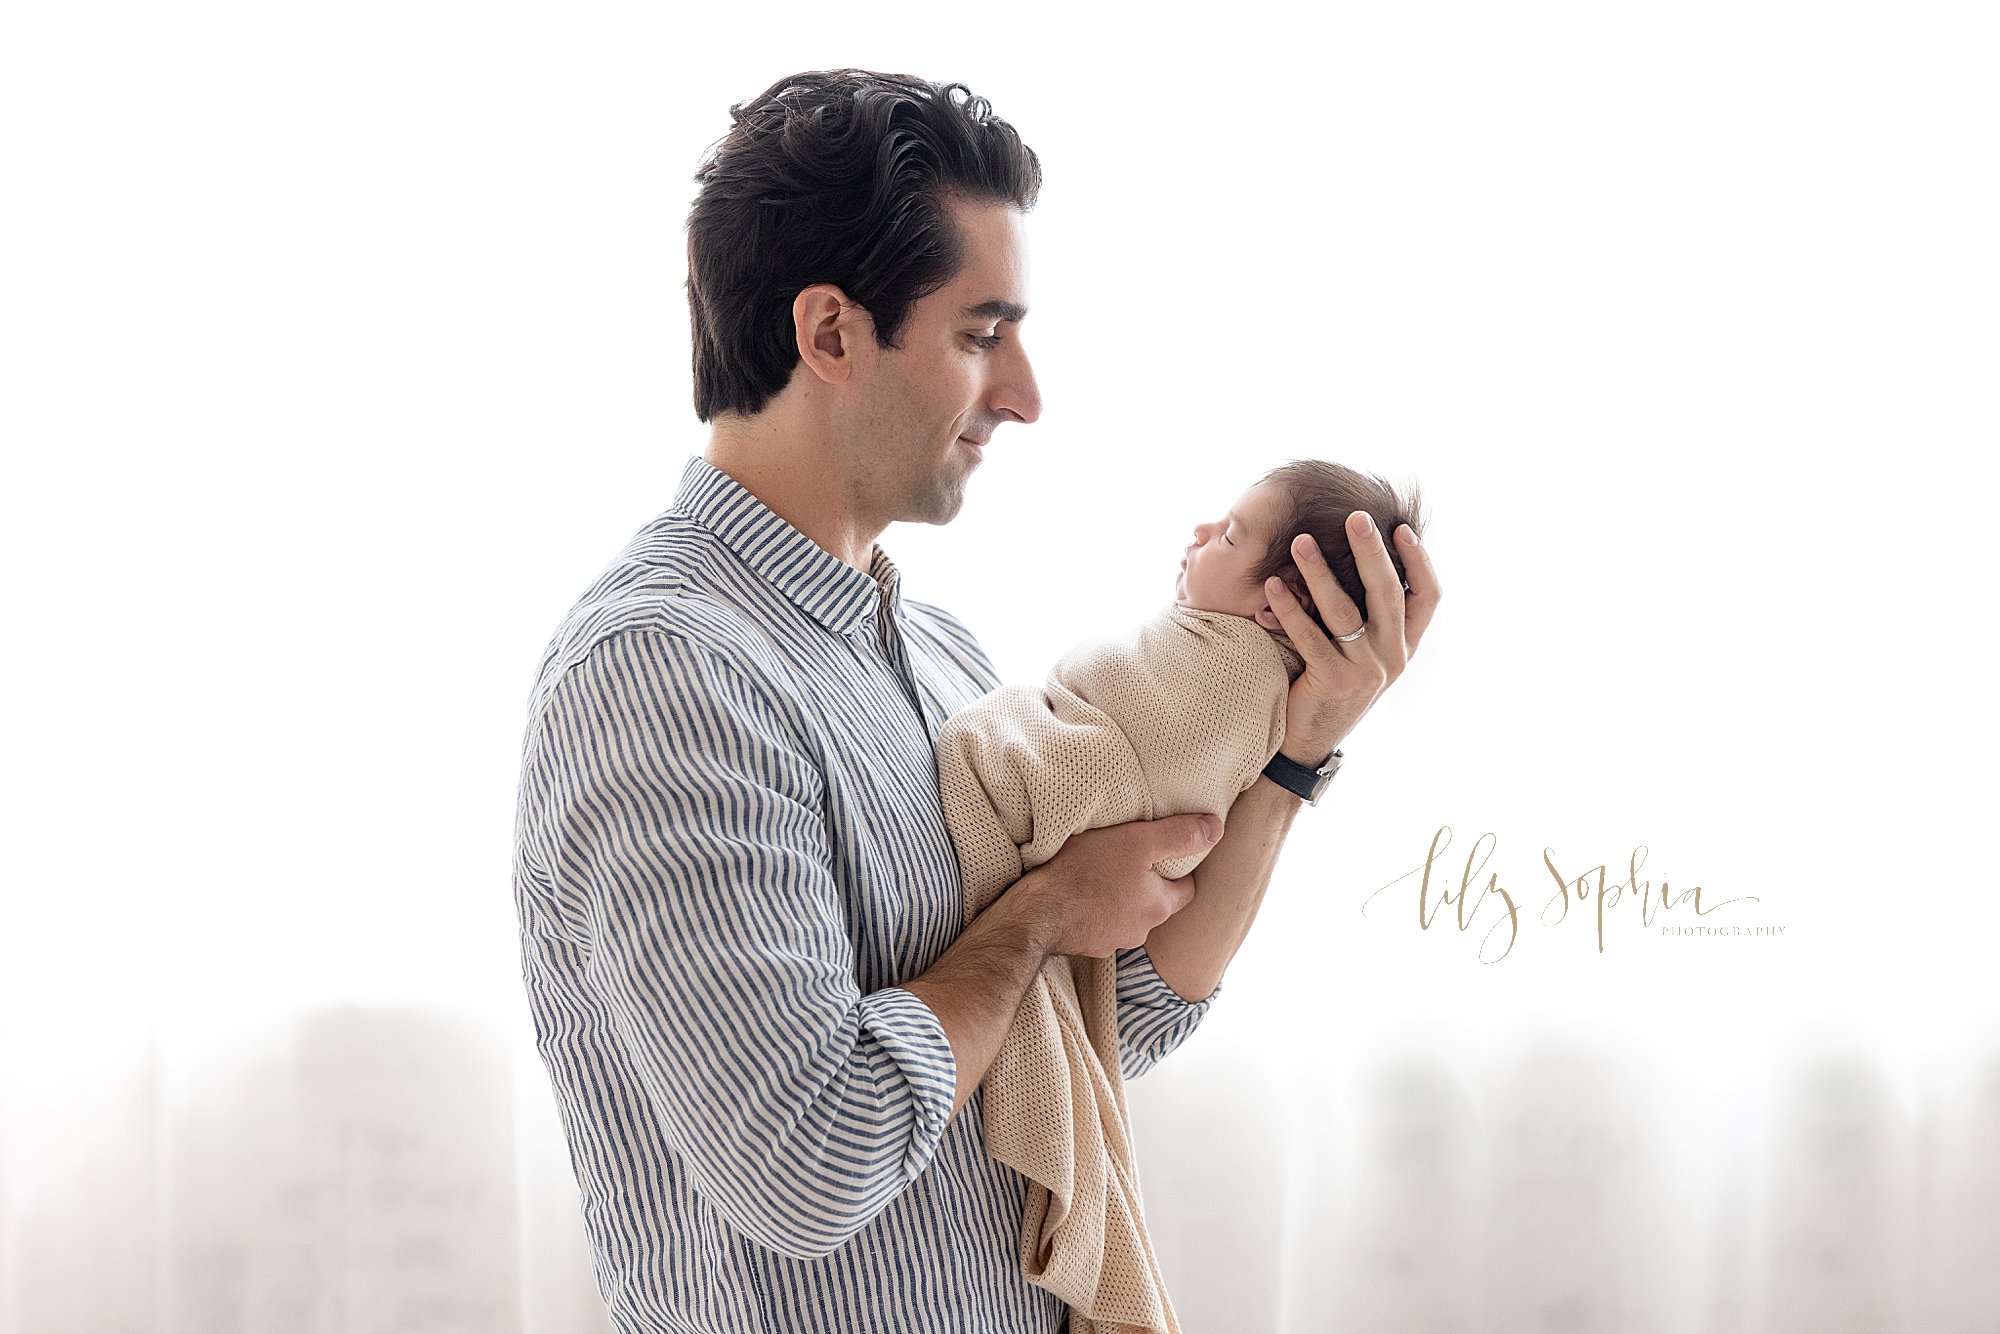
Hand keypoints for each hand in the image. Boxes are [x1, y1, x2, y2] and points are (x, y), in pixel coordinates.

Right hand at [1017, 813, 1223, 958]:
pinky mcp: (1086, 945)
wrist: (1037, 913)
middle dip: (1148, 883)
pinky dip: (1095, 910)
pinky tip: (1080, 893)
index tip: (1165, 851)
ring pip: (1127, 914)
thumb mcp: (1137, 841)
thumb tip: (1216, 828)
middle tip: (1131, 858)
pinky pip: (1099, 923)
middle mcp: (1142, 930)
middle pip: (1156, 901)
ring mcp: (1112, 941)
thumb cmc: (1085, 872)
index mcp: (1160, 905)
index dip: (1179, 868)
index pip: (1186, 888)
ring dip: (1120, 897)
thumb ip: (1178, 835)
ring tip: (1101, 872)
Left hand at [1264, 514, 1441, 762]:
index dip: (1419, 561)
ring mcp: (1367, 670)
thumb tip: (1367, 557)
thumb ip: (1372, 616)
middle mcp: (1394, 656)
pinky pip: (1310, 635)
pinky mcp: (1334, 681)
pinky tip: (1273, 585)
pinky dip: (1290, 607)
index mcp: (1406, 645)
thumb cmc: (1331, 684)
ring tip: (1300, 541)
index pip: (1429, 597)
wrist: (1309, 742)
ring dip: (1319, 571)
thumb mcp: (1365, 652)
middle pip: (1388, 592)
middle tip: (1355, 517)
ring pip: (1345, 609)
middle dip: (1371, 550)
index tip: (1401, 528)